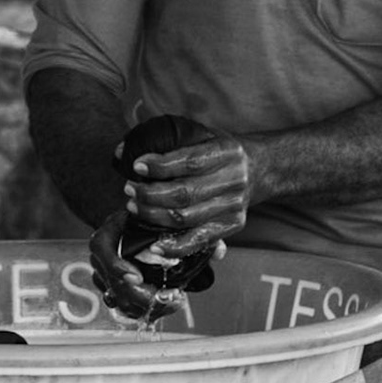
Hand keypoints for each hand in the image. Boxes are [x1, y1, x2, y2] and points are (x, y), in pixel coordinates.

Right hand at [87, 210, 173, 321]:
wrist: (138, 229)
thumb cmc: (145, 221)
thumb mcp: (149, 217)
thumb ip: (156, 228)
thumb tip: (167, 243)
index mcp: (105, 237)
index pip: (103, 251)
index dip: (118, 267)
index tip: (137, 277)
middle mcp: (100, 260)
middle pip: (113, 283)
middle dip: (141, 295)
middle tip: (167, 296)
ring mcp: (106, 278)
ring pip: (119, 300)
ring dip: (147, 306)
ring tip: (174, 301)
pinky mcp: (114, 290)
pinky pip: (126, 307)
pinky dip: (147, 310)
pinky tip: (167, 305)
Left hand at [121, 129, 260, 254]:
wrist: (261, 168)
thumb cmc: (221, 153)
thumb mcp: (202, 136)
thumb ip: (166, 141)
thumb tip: (120, 151)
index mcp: (227, 152)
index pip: (190, 162)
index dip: (160, 166)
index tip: (136, 166)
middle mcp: (234, 179)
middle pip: (184, 193)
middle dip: (149, 194)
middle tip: (130, 189)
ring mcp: (234, 205)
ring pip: (185, 217)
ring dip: (153, 215)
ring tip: (134, 207)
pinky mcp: (233, 225)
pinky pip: (199, 240)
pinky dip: (174, 246)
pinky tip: (154, 243)